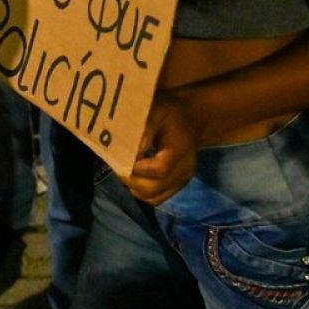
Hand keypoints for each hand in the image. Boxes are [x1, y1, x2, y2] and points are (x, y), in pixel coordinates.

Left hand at [123, 91, 199, 205]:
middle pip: (155, 187)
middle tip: (117, 168)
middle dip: (132, 181)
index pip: (160, 169)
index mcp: (180, 149)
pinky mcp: (179, 185)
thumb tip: (134, 149)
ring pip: (155, 196)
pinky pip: (158, 198)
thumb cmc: (170, 112)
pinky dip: (143, 193)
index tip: (122, 159)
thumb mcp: (157, 109)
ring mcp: (183, 179)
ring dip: (135, 188)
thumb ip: (145, 128)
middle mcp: (185, 168)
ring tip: (124, 172)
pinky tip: (135, 179)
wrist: (190, 119)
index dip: (139, 169)